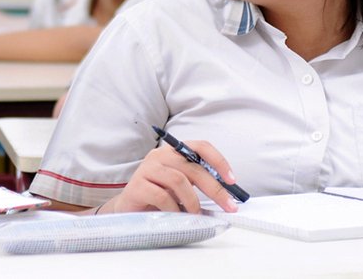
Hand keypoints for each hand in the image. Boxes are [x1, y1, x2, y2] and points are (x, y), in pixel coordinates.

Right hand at [104, 141, 238, 214]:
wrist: (130, 208)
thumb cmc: (159, 196)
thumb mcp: (182, 185)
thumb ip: (199, 182)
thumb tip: (227, 193)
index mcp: (174, 151)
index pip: (200, 146)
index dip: (219, 161)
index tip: (232, 180)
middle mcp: (160, 155)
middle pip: (193, 167)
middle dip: (215, 189)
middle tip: (228, 206)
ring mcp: (146, 169)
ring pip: (179, 180)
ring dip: (192, 201)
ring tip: (195, 214)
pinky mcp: (137, 185)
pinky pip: (162, 196)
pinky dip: (174, 209)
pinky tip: (176, 215)